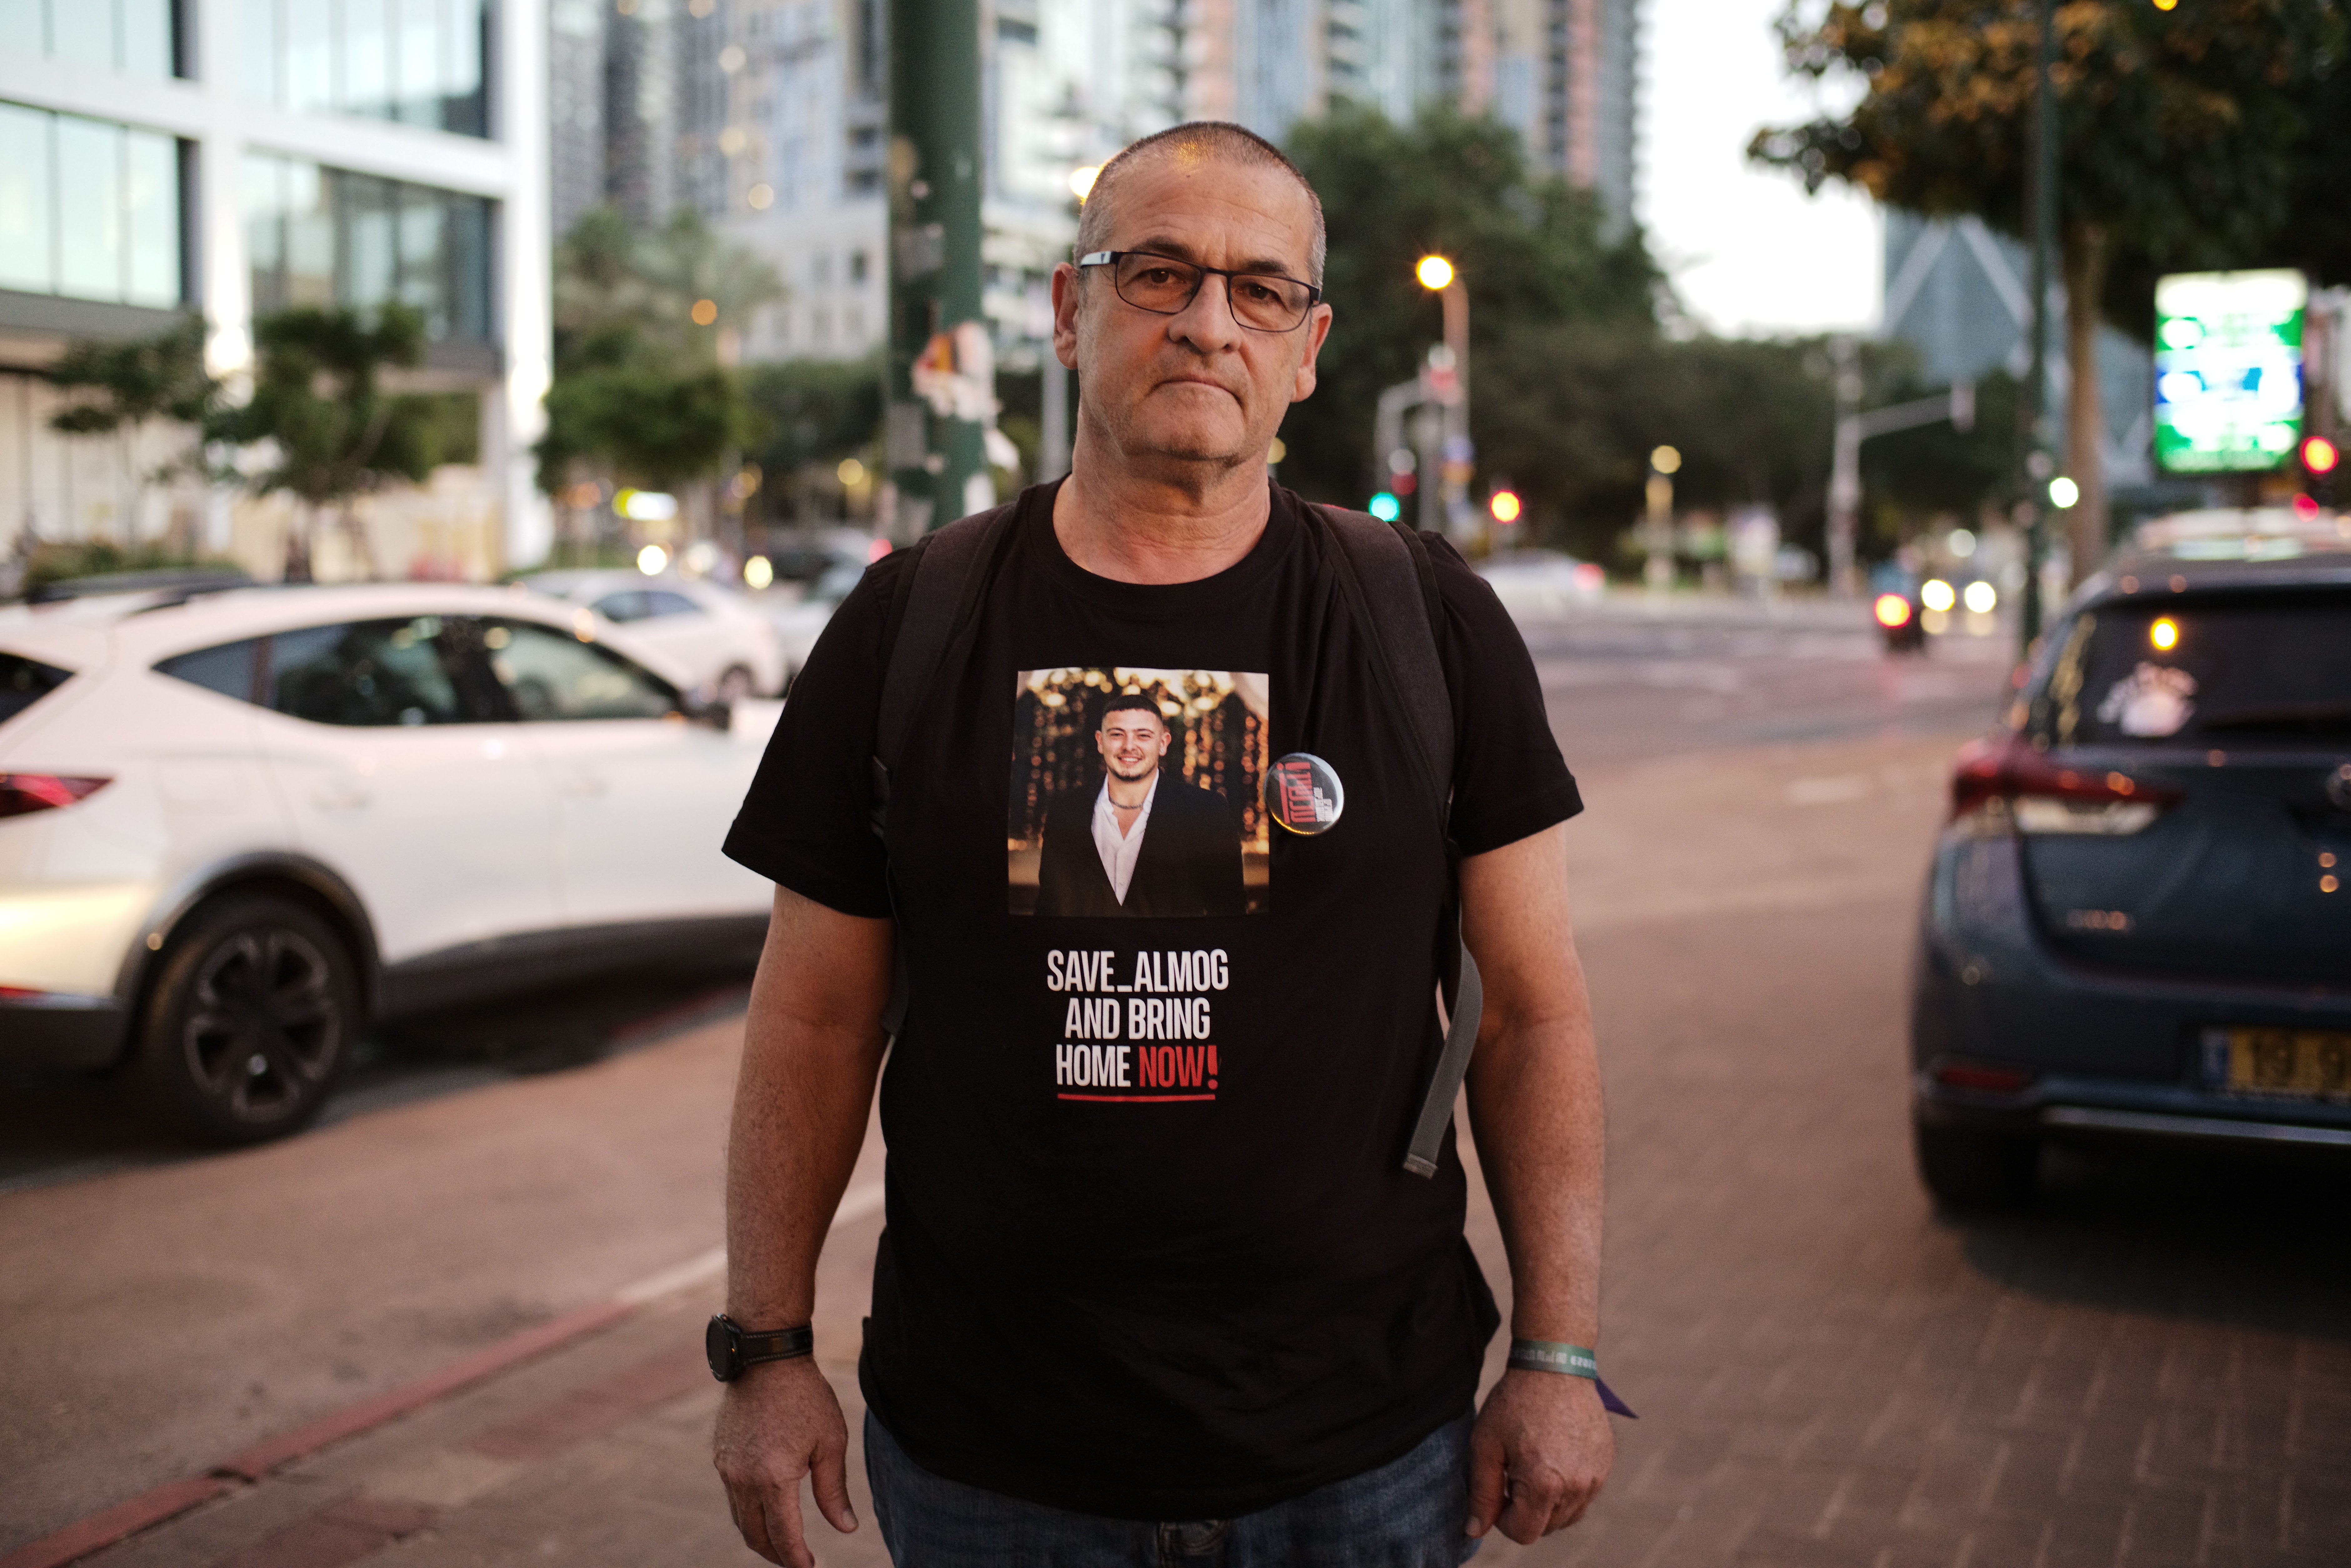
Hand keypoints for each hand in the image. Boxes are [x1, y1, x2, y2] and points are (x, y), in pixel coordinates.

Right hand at [712, 1357, 857, 1565]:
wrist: (766, 1359)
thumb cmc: (805, 1397)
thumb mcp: (830, 1442)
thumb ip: (834, 1490)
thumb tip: (846, 1528)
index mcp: (774, 1477)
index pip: (784, 1534)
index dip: (796, 1559)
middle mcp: (744, 1478)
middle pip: (756, 1535)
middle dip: (776, 1554)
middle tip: (796, 1561)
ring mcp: (727, 1468)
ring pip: (740, 1520)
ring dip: (760, 1536)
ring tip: (782, 1542)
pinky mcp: (720, 1457)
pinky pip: (733, 1498)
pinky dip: (748, 1513)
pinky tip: (766, 1510)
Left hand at [1465, 1368, 1614, 1543]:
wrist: (1554, 1366)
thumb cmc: (1514, 1403)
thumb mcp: (1485, 1445)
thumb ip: (1482, 1494)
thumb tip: (1474, 1532)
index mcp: (1544, 1484)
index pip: (1523, 1533)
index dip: (1503, 1518)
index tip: (1498, 1488)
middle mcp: (1576, 1486)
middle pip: (1546, 1527)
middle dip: (1525, 1509)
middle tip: (1514, 1471)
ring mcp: (1596, 1477)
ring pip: (1567, 1515)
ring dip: (1547, 1501)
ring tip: (1534, 1462)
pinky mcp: (1606, 1465)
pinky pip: (1584, 1494)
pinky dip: (1567, 1487)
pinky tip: (1554, 1455)